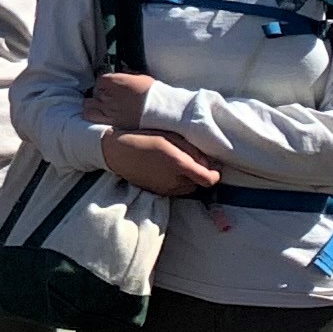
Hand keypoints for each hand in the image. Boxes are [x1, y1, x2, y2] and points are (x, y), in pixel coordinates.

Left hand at [85, 72, 156, 132]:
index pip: (99, 81)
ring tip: (99, 109)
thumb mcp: (139, 78)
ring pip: (88, 106)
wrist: (161, 109)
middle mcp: (109, 94)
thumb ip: (126, 76)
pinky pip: (92, 117)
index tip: (108, 89)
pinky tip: (98, 117)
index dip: (103, 85)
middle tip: (105, 100)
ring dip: (92, 106)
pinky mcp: (112, 121)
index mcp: (115, 81)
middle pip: (94, 93)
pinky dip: (93, 116)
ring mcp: (108, 108)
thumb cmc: (153, 92)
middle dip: (98, 96)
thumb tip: (122, 75)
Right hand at [101, 128, 219, 197]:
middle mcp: (175, 181)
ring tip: (176, 164)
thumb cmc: (144, 139)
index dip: (215, 174)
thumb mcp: (170, 138)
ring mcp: (166, 190)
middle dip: (199, 174)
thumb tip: (208, 163)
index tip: (213, 166)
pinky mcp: (159, 193)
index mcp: (180, 165)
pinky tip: (166, 170)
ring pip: (188, 188)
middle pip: (199, 183)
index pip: (209, 180)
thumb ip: (192, 151)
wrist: (117, 152)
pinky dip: (177, 182)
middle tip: (189, 159)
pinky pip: (176, 190)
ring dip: (188, 179)